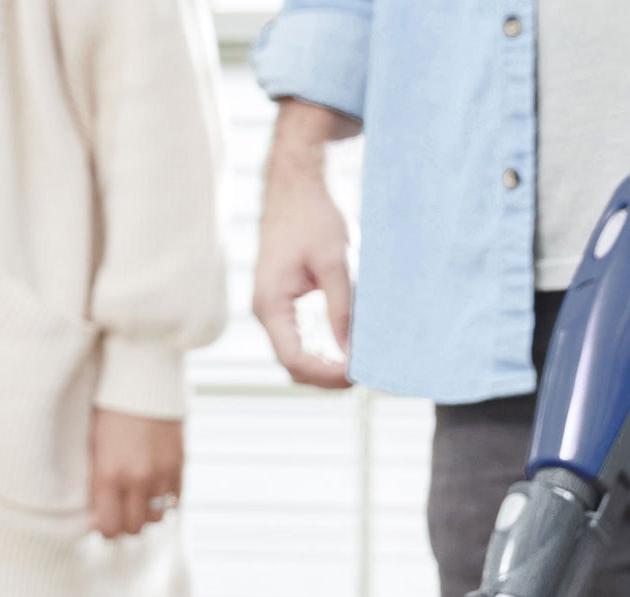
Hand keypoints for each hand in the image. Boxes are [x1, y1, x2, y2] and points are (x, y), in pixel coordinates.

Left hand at [88, 409, 184, 541]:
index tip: (103, 523)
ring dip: (147, 514)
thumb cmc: (110, 410)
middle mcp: (137, 478)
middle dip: (126, 525)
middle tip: (120, 514)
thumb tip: (98, 514)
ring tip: (138, 502)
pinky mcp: (180, 464)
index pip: (109, 527)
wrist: (143, 380)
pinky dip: (165, 502)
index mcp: (108, 474)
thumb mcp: (93, 445)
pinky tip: (155, 490)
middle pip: (134, 528)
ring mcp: (162, 473)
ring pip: (157, 518)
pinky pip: (175, 501)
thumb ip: (96, 481)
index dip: (106, 530)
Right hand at [252, 101, 359, 389]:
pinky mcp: (283, 301)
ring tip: (360, 366)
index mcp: (270, 304)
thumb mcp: (335, 262)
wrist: (297, 186)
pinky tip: (347, 350)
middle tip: (365, 376)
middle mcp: (264, 311)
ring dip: (325, 366)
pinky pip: (299, 338)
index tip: (358, 375)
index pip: (294, 360)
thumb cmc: (314, 217)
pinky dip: (322, 349)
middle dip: (327, 376)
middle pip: (293, 365)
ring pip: (296, 355)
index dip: (327, 375)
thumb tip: (351, 353)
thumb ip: (342, 309)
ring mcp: (272, 308)